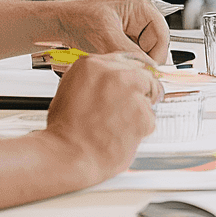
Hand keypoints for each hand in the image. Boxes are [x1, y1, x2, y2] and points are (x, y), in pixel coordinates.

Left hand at [39, 0, 170, 61]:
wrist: (56, 27)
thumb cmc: (76, 22)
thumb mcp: (105, 39)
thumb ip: (130, 54)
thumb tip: (149, 69)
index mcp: (139, 6)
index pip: (163, 35)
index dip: (157, 55)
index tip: (147, 71)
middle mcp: (139, 15)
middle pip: (155, 45)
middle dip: (142, 58)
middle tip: (128, 68)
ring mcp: (131, 27)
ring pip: (144, 52)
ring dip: (132, 61)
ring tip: (115, 61)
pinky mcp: (123, 38)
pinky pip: (132, 55)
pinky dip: (124, 61)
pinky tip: (112, 60)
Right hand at [42, 53, 161, 180]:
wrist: (68, 156)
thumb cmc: (64, 131)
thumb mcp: (71, 90)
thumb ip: (96, 79)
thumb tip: (111, 80)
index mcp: (92, 65)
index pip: (126, 60)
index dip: (131, 75)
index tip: (133, 83)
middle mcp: (114, 74)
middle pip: (143, 76)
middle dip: (139, 92)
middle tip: (126, 110)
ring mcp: (131, 93)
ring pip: (148, 98)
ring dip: (138, 111)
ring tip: (117, 126)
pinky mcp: (143, 114)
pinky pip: (150, 119)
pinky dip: (141, 128)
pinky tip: (121, 135)